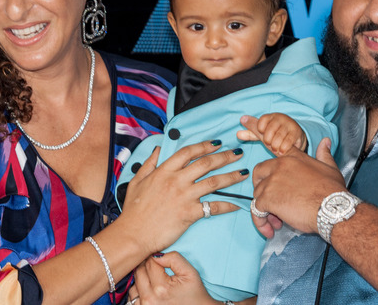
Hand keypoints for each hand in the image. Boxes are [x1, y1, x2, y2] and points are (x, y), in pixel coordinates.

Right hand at [119, 140, 248, 255]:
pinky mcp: (190, 213)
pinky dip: (227, 205)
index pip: (188, 152)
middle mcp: (177, 180)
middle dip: (224, 156)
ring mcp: (184, 197)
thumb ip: (149, 163)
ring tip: (243, 172)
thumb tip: (160, 149)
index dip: (204, 146)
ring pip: (214, 182)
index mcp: (164, 171)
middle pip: (206, 164)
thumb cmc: (133, 210)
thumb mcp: (137, 181)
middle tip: (237, 153)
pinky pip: (213, 207)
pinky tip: (237, 204)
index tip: (217, 143)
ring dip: (231, 176)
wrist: (133, 234)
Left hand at [133, 252, 217, 304]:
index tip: (161, 260)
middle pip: (139, 272)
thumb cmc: (194, 294)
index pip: (150, 262)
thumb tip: (157, 255)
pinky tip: (149, 289)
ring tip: (153, 279)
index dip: (155, 258)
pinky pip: (132, 297)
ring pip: (133, 284)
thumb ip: (174, 259)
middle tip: (157, 267)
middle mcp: (150, 298)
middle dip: (147, 266)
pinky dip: (138, 291)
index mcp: (161, 287)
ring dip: (141, 279)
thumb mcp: (190, 273)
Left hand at [237, 114, 306, 154]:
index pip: (261, 121)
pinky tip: (282, 151)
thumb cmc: (276, 135)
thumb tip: (237, 134)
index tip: (263, 134)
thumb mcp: (263, 133)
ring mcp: (289, 124)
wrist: (295, 136)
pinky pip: (288, 141)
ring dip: (275, 146)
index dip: (260, 130)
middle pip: (269, 131)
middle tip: (270, 144)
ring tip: (276, 149)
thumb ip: (251, 133)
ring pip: (278, 137)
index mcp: (270, 117)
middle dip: (268, 141)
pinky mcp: (296, 132)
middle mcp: (280, 118)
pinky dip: (283, 148)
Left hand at [251, 138, 345, 235]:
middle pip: (259, 173)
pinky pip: (257, 210)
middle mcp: (280, 165)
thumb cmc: (333, 192)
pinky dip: (261, 221)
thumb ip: (324, 154)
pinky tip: (271, 229)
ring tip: (278, 222)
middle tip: (272, 203)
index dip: (255, 130)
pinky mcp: (268, 197)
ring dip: (265, 210)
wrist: (333, 209)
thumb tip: (325, 141)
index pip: (272, 144)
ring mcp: (273, 181)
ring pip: (257, 195)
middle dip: (261, 189)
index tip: (244, 119)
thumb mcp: (329, 168)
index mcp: (293, 157)